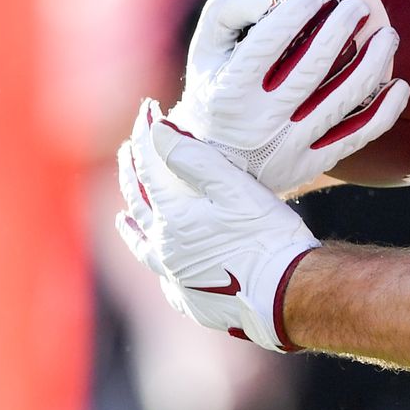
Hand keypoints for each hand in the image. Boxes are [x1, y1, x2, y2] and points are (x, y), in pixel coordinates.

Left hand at [114, 101, 319, 350]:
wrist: (287, 294)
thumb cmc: (267, 238)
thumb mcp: (234, 188)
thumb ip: (193, 159)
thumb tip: (157, 131)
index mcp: (173, 219)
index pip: (148, 168)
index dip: (145, 136)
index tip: (146, 111)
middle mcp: (164, 249)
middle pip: (137, 203)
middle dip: (132, 171)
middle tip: (130, 149)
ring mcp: (174, 277)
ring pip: (142, 245)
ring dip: (131, 225)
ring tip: (122, 216)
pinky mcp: (188, 298)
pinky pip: (161, 276)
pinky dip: (154, 261)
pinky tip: (158, 259)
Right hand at [169, 0, 409, 196]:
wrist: (215, 165)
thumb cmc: (215, 90)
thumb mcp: (205, 50)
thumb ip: (227, 12)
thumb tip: (268, 1)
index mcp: (229, 89)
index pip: (269, 40)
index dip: (299, 9)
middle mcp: (260, 119)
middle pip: (313, 66)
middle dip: (341, 28)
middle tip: (357, 6)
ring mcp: (289, 145)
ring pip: (343, 99)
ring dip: (373, 62)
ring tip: (388, 35)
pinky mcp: (312, 165)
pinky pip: (357, 136)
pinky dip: (385, 112)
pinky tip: (401, 87)